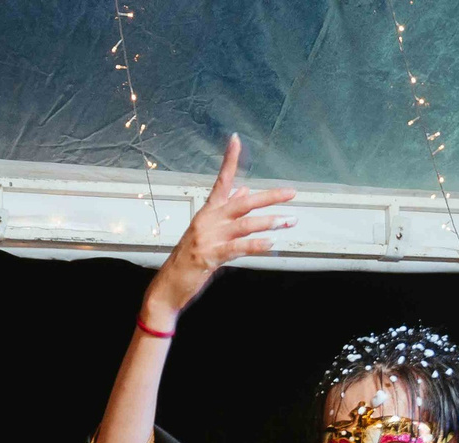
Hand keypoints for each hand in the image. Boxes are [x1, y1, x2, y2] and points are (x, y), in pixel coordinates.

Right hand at [143, 134, 295, 329]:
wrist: (168, 286)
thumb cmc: (188, 259)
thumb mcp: (207, 230)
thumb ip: (227, 210)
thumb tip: (244, 190)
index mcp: (207, 212)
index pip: (221, 180)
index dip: (229, 160)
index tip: (236, 140)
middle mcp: (207, 220)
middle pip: (242, 202)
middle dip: (269, 197)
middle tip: (291, 193)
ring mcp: (208, 238)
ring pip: (244, 224)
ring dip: (269, 222)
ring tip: (288, 221)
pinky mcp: (209, 256)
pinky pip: (237, 248)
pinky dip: (255, 245)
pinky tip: (270, 243)